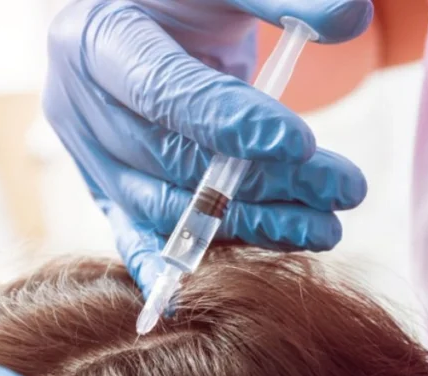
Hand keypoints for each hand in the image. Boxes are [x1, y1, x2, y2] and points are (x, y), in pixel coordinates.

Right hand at [43, 0, 371, 294]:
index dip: (228, 122)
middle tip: (342, 189)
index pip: (163, 90)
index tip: (300, 144)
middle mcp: (78, 105)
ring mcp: (87, 156)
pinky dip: (170, 265)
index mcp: (94, 38)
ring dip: (247, 224)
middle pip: (171, 159)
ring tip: (324, 228)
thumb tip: (349, 19)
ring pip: (163, 207)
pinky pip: (136, 234)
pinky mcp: (104, 190)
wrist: (143, 17)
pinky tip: (204, 296)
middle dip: (261, 182)